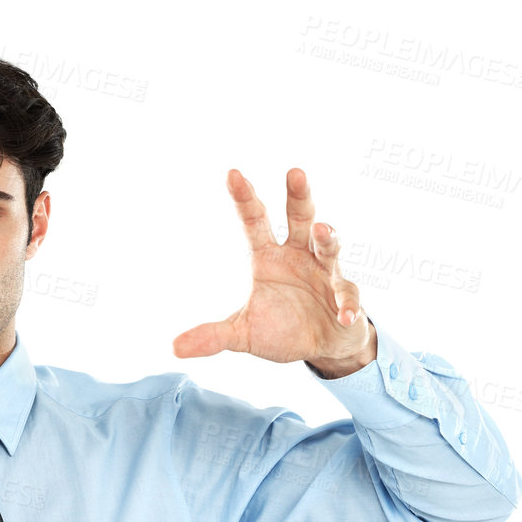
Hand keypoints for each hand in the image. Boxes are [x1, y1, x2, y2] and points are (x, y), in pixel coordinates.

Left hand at [172, 167, 373, 371]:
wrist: (321, 346)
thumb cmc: (283, 329)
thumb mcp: (243, 334)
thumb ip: (214, 336)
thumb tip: (174, 348)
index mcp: (270, 257)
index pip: (255, 221)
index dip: (245, 199)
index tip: (232, 174)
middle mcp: (299, 255)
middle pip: (300, 218)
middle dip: (298, 196)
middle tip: (294, 173)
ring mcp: (325, 273)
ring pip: (328, 247)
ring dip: (327, 238)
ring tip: (322, 231)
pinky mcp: (345, 296)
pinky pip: (347, 296)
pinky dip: (347, 304)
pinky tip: (343, 314)